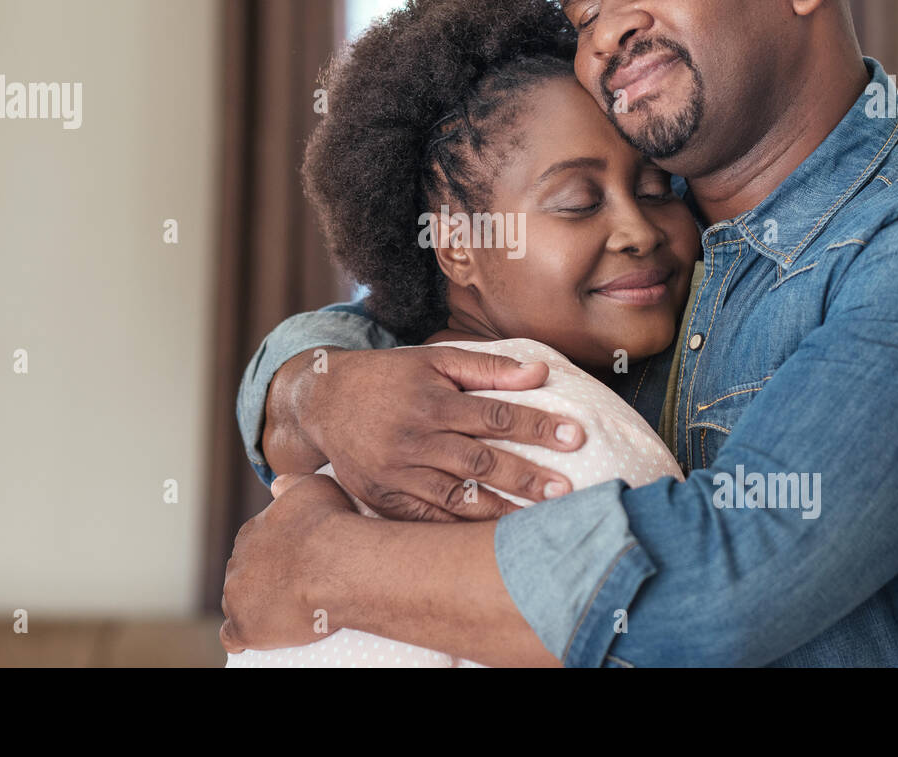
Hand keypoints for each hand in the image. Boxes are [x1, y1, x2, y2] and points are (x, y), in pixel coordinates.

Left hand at [219, 473, 350, 653]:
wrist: (336, 563)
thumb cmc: (330, 524)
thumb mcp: (312, 487)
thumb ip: (290, 484)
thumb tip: (276, 484)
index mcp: (251, 533)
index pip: (253, 547)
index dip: (272, 557)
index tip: (291, 563)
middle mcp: (238, 562)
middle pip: (244, 575)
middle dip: (261, 582)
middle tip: (291, 589)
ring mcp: (238, 595)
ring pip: (236, 604)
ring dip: (252, 607)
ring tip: (280, 613)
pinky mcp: (245, 626)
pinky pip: (232, 636)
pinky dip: (242, 636)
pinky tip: (255, 636)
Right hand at [264, 346, 585, 520]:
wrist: (323, 401)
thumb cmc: (389, 377)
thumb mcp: (434, 359)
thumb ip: (488, 367)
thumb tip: (541, 372)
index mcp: (431, 401)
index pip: (495, 415)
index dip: (536, 425)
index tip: (575, 436)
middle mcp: (414, 439)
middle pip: (480, 462)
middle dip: (526, 476)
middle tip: (566, 489)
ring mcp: (397, 473)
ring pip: (456, 498)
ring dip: (500, 511)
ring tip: (537, 522)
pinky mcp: (383, 499)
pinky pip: (426, 519)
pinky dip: (458, 531)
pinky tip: (489, 538)